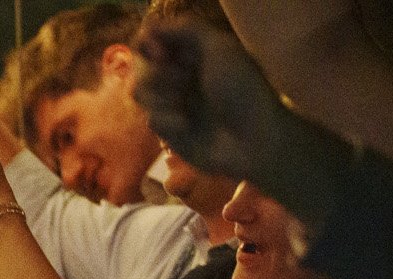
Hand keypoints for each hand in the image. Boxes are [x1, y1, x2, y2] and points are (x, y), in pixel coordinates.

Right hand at [134, 21, 289, 187]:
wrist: (250, 139)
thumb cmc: (240, 89)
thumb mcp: (220, 48)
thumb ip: (186, 29)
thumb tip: (150, 26)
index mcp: (194, 52)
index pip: (154, 39)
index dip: (149, 44)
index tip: (160, 53)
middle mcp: (181, 74)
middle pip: (142, 66)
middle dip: (160, 74)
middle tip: (184, 81)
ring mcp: (173, 102)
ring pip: (141, 92)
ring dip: (162, 97)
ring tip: (185, 106)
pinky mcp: (168, 129)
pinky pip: (151, 119)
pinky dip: (168, 121)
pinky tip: (187, 126)